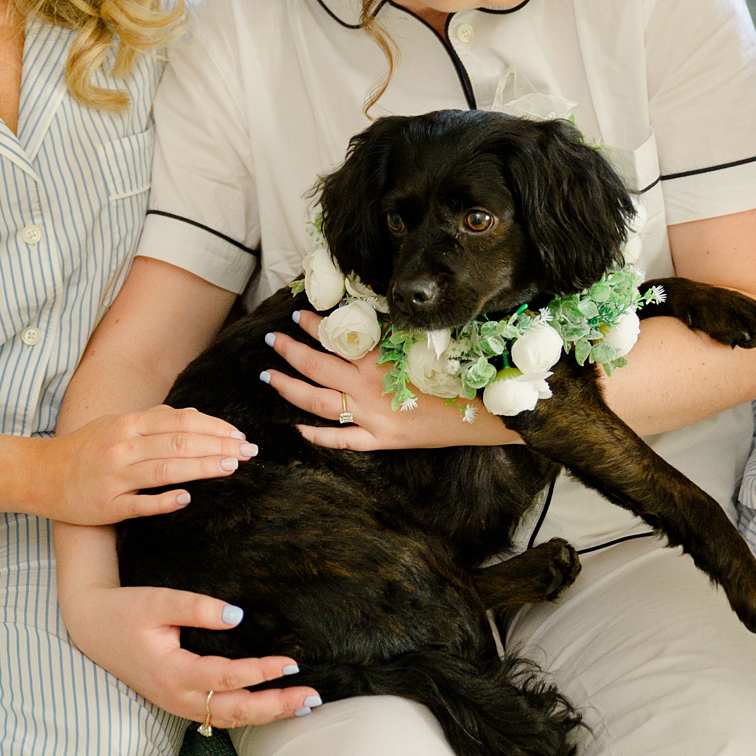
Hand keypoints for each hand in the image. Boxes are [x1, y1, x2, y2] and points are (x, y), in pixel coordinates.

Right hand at [40, 405, 257, 525]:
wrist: (39, 475)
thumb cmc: (87, 449)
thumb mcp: (118, 424)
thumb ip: (155, 419)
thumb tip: (195, 415)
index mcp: (129, 424)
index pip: (181, 422)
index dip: (215, 428)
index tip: (241, 436)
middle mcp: (123, 447)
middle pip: (179, 444)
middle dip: (218, 447)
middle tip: (249, 453)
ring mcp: (114, 477)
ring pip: (164, 470)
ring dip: (201, 468)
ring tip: (231, 468)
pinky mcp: (106, 506)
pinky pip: (138, 505)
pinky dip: (163, 501)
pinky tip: (187, 499)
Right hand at [62, 580, 316, 729]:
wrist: (93, 628)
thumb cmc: (126, 611)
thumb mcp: (159, 601)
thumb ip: (198, 607)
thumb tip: (238, 616)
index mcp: (171, 671)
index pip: (226, 678)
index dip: (260, 672)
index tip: (292, 663)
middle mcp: (176, 695)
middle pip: (233, 710)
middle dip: (275, 706)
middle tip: (312, 698)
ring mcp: (177, 703)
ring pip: (228, 718)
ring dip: (267, 714)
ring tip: (303, 706)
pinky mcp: (180, 700)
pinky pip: (218, 714)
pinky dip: (249, 714)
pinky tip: (274, 707)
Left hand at [262, 310, 520, 451]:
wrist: (486, 414)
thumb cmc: (462, 375)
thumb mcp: (430, 346)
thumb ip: (399, 335)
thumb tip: (373, 318)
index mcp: (383, 361)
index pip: (338, 340)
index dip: (316, 326)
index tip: (300, 314)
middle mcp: (369, 388)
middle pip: (318, 368)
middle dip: (292, 352)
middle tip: (273, 339)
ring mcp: (371, 417)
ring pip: (318, 402)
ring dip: (290, 388)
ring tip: (270, 375)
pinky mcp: (381, 440)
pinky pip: (341, 440)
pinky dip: (317, 436)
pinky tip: (297, 428)